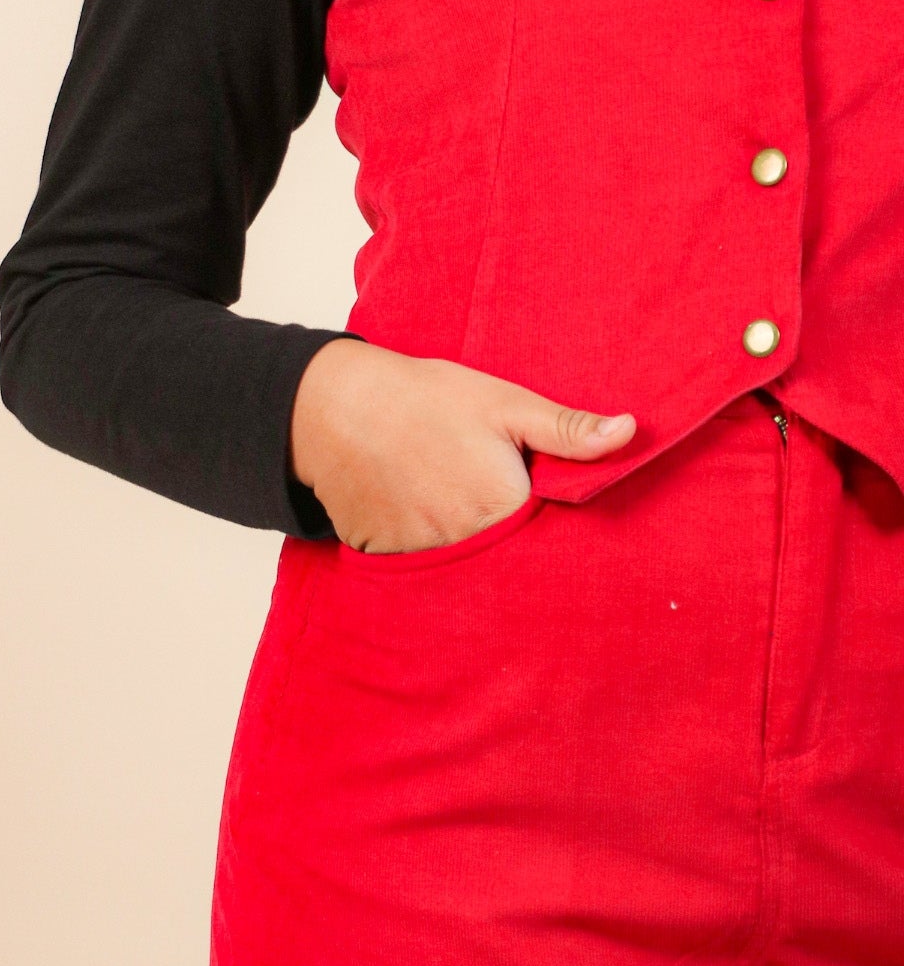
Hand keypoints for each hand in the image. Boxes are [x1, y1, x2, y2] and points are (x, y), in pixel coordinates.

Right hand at [289, 338, 636, 553]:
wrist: (334, 405)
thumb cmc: (424, 398)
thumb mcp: (504, 403)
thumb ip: (567, 429)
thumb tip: (630, 433)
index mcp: (505, 505)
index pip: (545, 532)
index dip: (540, 513)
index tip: (527, 492)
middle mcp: (466, 541)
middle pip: (503, 553)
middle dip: (501, 531)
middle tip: (474, 487)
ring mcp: (422, 555)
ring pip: (461, 563)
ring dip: (461, 542)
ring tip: (441, 493)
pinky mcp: (385, 559)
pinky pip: (417, 567)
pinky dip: (420, 544)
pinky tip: (412, 506)